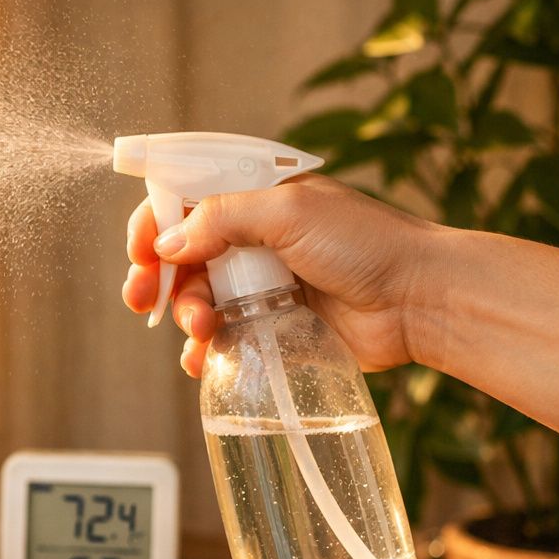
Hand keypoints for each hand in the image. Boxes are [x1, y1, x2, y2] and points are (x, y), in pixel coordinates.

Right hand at [121, 174, 445, 376]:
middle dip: (155, 278)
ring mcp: (260, 286)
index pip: (184, 202)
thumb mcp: (289, 211)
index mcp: (255, 199)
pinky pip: (220, 340)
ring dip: (185, 315)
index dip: (153, 223)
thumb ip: (221, 217)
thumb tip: (167, 241)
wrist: (419, 300)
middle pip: (180, 257)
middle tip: (141, 299)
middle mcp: (252, 240)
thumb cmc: (366, 244)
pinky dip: (203, 351)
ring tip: (202, 328)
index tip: (139, 251)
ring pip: (196, 301)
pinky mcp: (270, 328)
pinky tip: (201, 359)